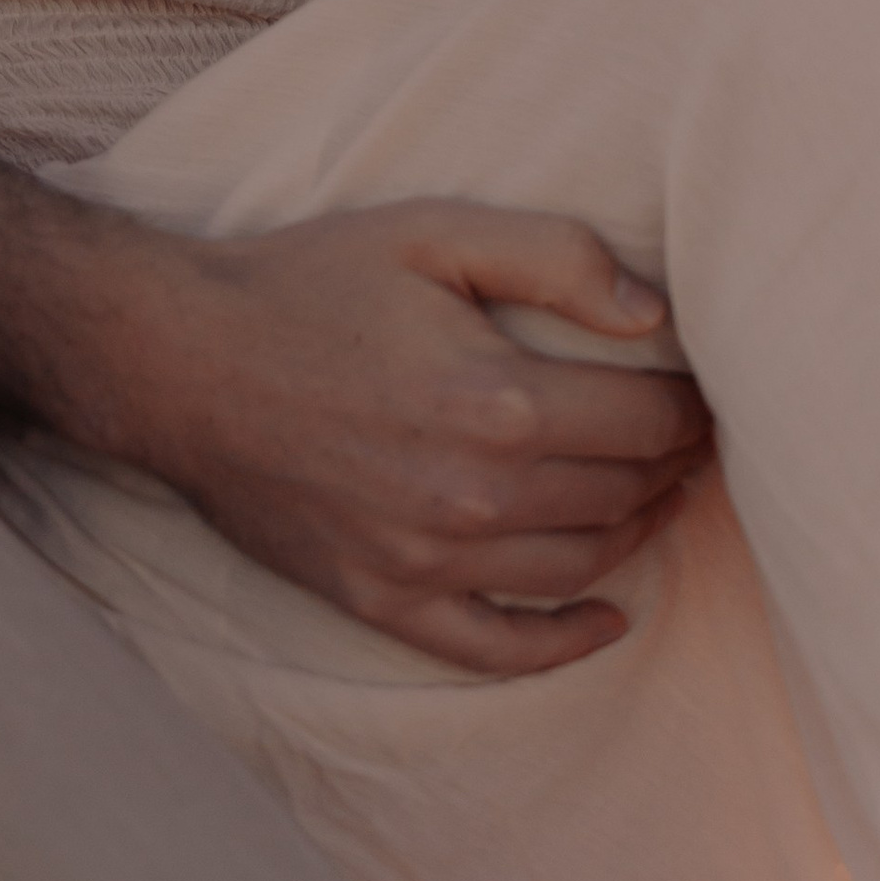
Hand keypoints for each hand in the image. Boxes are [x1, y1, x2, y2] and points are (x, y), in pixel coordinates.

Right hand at [51, 197, 710, 676]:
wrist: (179, 359)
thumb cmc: (306, 282)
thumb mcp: (427, 233)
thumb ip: (552, 256)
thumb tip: (655, 316)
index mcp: (496, 399)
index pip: (649, 421)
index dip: (691, 404)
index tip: (700, 385)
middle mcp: (474, 496)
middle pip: (625, 493)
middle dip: (670, 460)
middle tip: (682, 432)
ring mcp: (428, 561)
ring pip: (582, 565)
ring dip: (635, 529)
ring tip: (648, 489)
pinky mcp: (384, 600)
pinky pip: (502, 648)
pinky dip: (569, 641)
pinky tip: (608, 617)